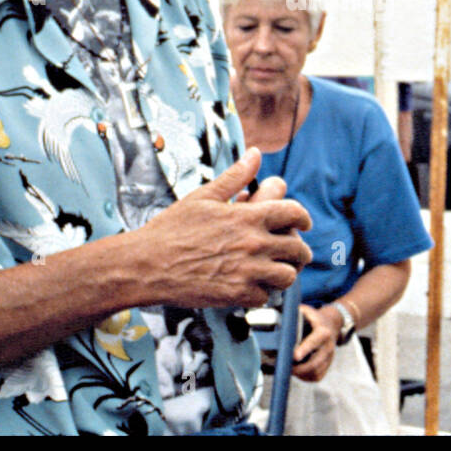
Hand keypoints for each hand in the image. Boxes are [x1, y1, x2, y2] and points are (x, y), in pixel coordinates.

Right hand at [134, 148, 311, 308]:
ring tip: (274, 270)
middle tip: (291, 252)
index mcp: (249, 217)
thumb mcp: (204, 196)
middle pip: (298, 249)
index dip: (303, 218)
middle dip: (299, 250)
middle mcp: (254, 244)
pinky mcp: (237, 296)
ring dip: (284, 272)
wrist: (147, 265)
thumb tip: (256, 153)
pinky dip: (262, 292)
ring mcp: (247, 272)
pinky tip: (250, 284)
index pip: (295, 214)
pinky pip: (266, 297)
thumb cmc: (172, 228)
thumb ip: (235, 176)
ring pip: (288, 276)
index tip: (302, 224)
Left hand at [291, 303, 341, 381]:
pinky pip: (317, 376)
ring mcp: (329, 357)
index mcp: (323, 332)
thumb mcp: (306, 311)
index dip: (305, 349)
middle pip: (315, 362)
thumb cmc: (314, 319)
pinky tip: (296, 371)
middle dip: (299, 368)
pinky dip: (305, 377)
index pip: (314, 342)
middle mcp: (328, 346)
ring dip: (301, 374)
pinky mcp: (327, 365)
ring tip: (288, 369)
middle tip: (284, 367)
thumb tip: (279, 320)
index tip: (295, 356)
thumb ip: (295, 313)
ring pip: (316, 372)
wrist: (331, 324)